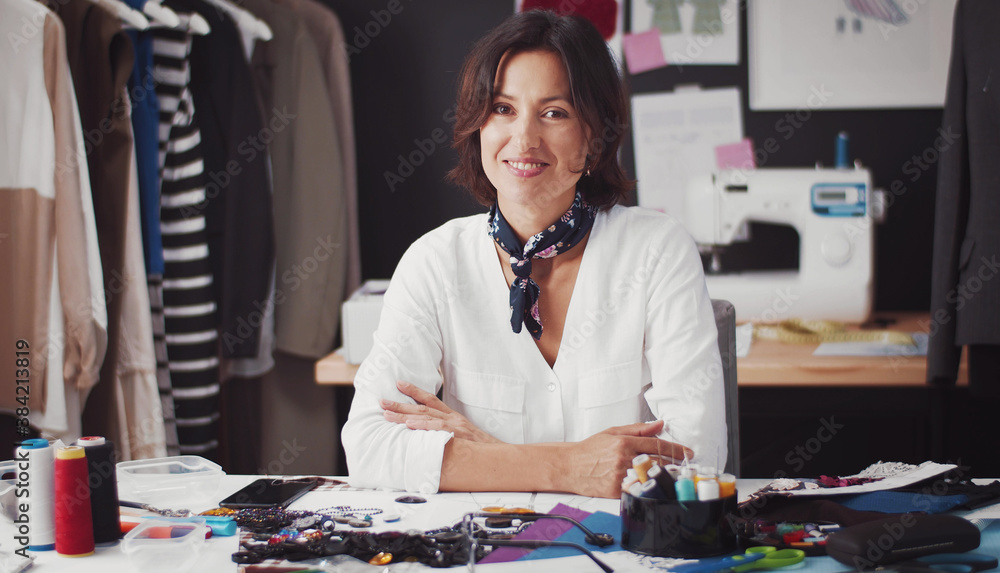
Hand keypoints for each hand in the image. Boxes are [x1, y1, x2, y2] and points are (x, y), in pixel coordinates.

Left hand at [380, 381, 500, 442]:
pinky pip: (437, 429)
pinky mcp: (458, 436)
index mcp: (453, 417)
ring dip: (405, 415)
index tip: (399, 384)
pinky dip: (423, 426)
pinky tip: (410, 425)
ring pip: (426, 417)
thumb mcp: (463, 438)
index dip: (414, 391)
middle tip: (382, 401)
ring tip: (387, 414)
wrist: (501, 456)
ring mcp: (455, 427)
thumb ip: (446, 435)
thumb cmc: (480, 450)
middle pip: (423, 408)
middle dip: (401, 404)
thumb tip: (426, 437)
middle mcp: (453, 419)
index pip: (430, 400)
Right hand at [560, 420, 692, 497]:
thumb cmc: (590, 450)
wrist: (569, 467)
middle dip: (674, 464)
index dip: (675, 449)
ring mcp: (620, 475)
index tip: (687, 452)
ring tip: (674, 476)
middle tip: (685, 466)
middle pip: (657, 462)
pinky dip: (647, 487)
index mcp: (623, 442)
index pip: (656, 445)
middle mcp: (623, 458)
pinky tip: (654, 485)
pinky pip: (638, 489)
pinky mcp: (616, 490)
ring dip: (664, 477)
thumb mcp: (613, 432)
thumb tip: (659, 424)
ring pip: (650, 477)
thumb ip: (638, 429)